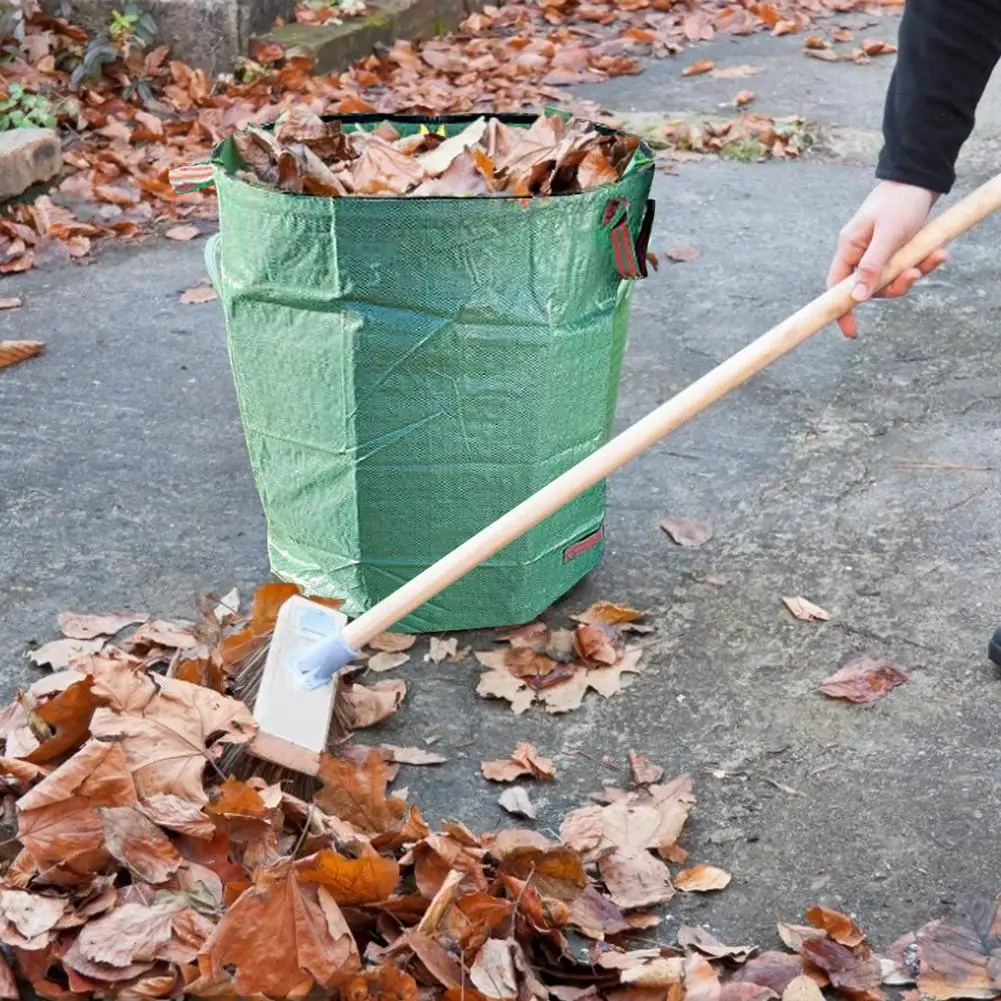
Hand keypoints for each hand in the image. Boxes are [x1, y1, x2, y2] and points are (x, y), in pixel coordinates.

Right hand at [827, 180, 946, 337]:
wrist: (920, 178)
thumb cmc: (900, 202)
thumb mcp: (888, 235)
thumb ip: (872, 267)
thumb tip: (858, 298)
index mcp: (850, 248)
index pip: (837, 287)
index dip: (842, 310)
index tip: (850, 332)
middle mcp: (861, 253)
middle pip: (871, 287)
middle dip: (896, 286)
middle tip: (915, 275)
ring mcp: (879, 252)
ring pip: (893, 278)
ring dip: (916, 272)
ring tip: (936, 256)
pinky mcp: (896, 249)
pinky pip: (907, 267)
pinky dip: (924, 263)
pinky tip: (939, 252)